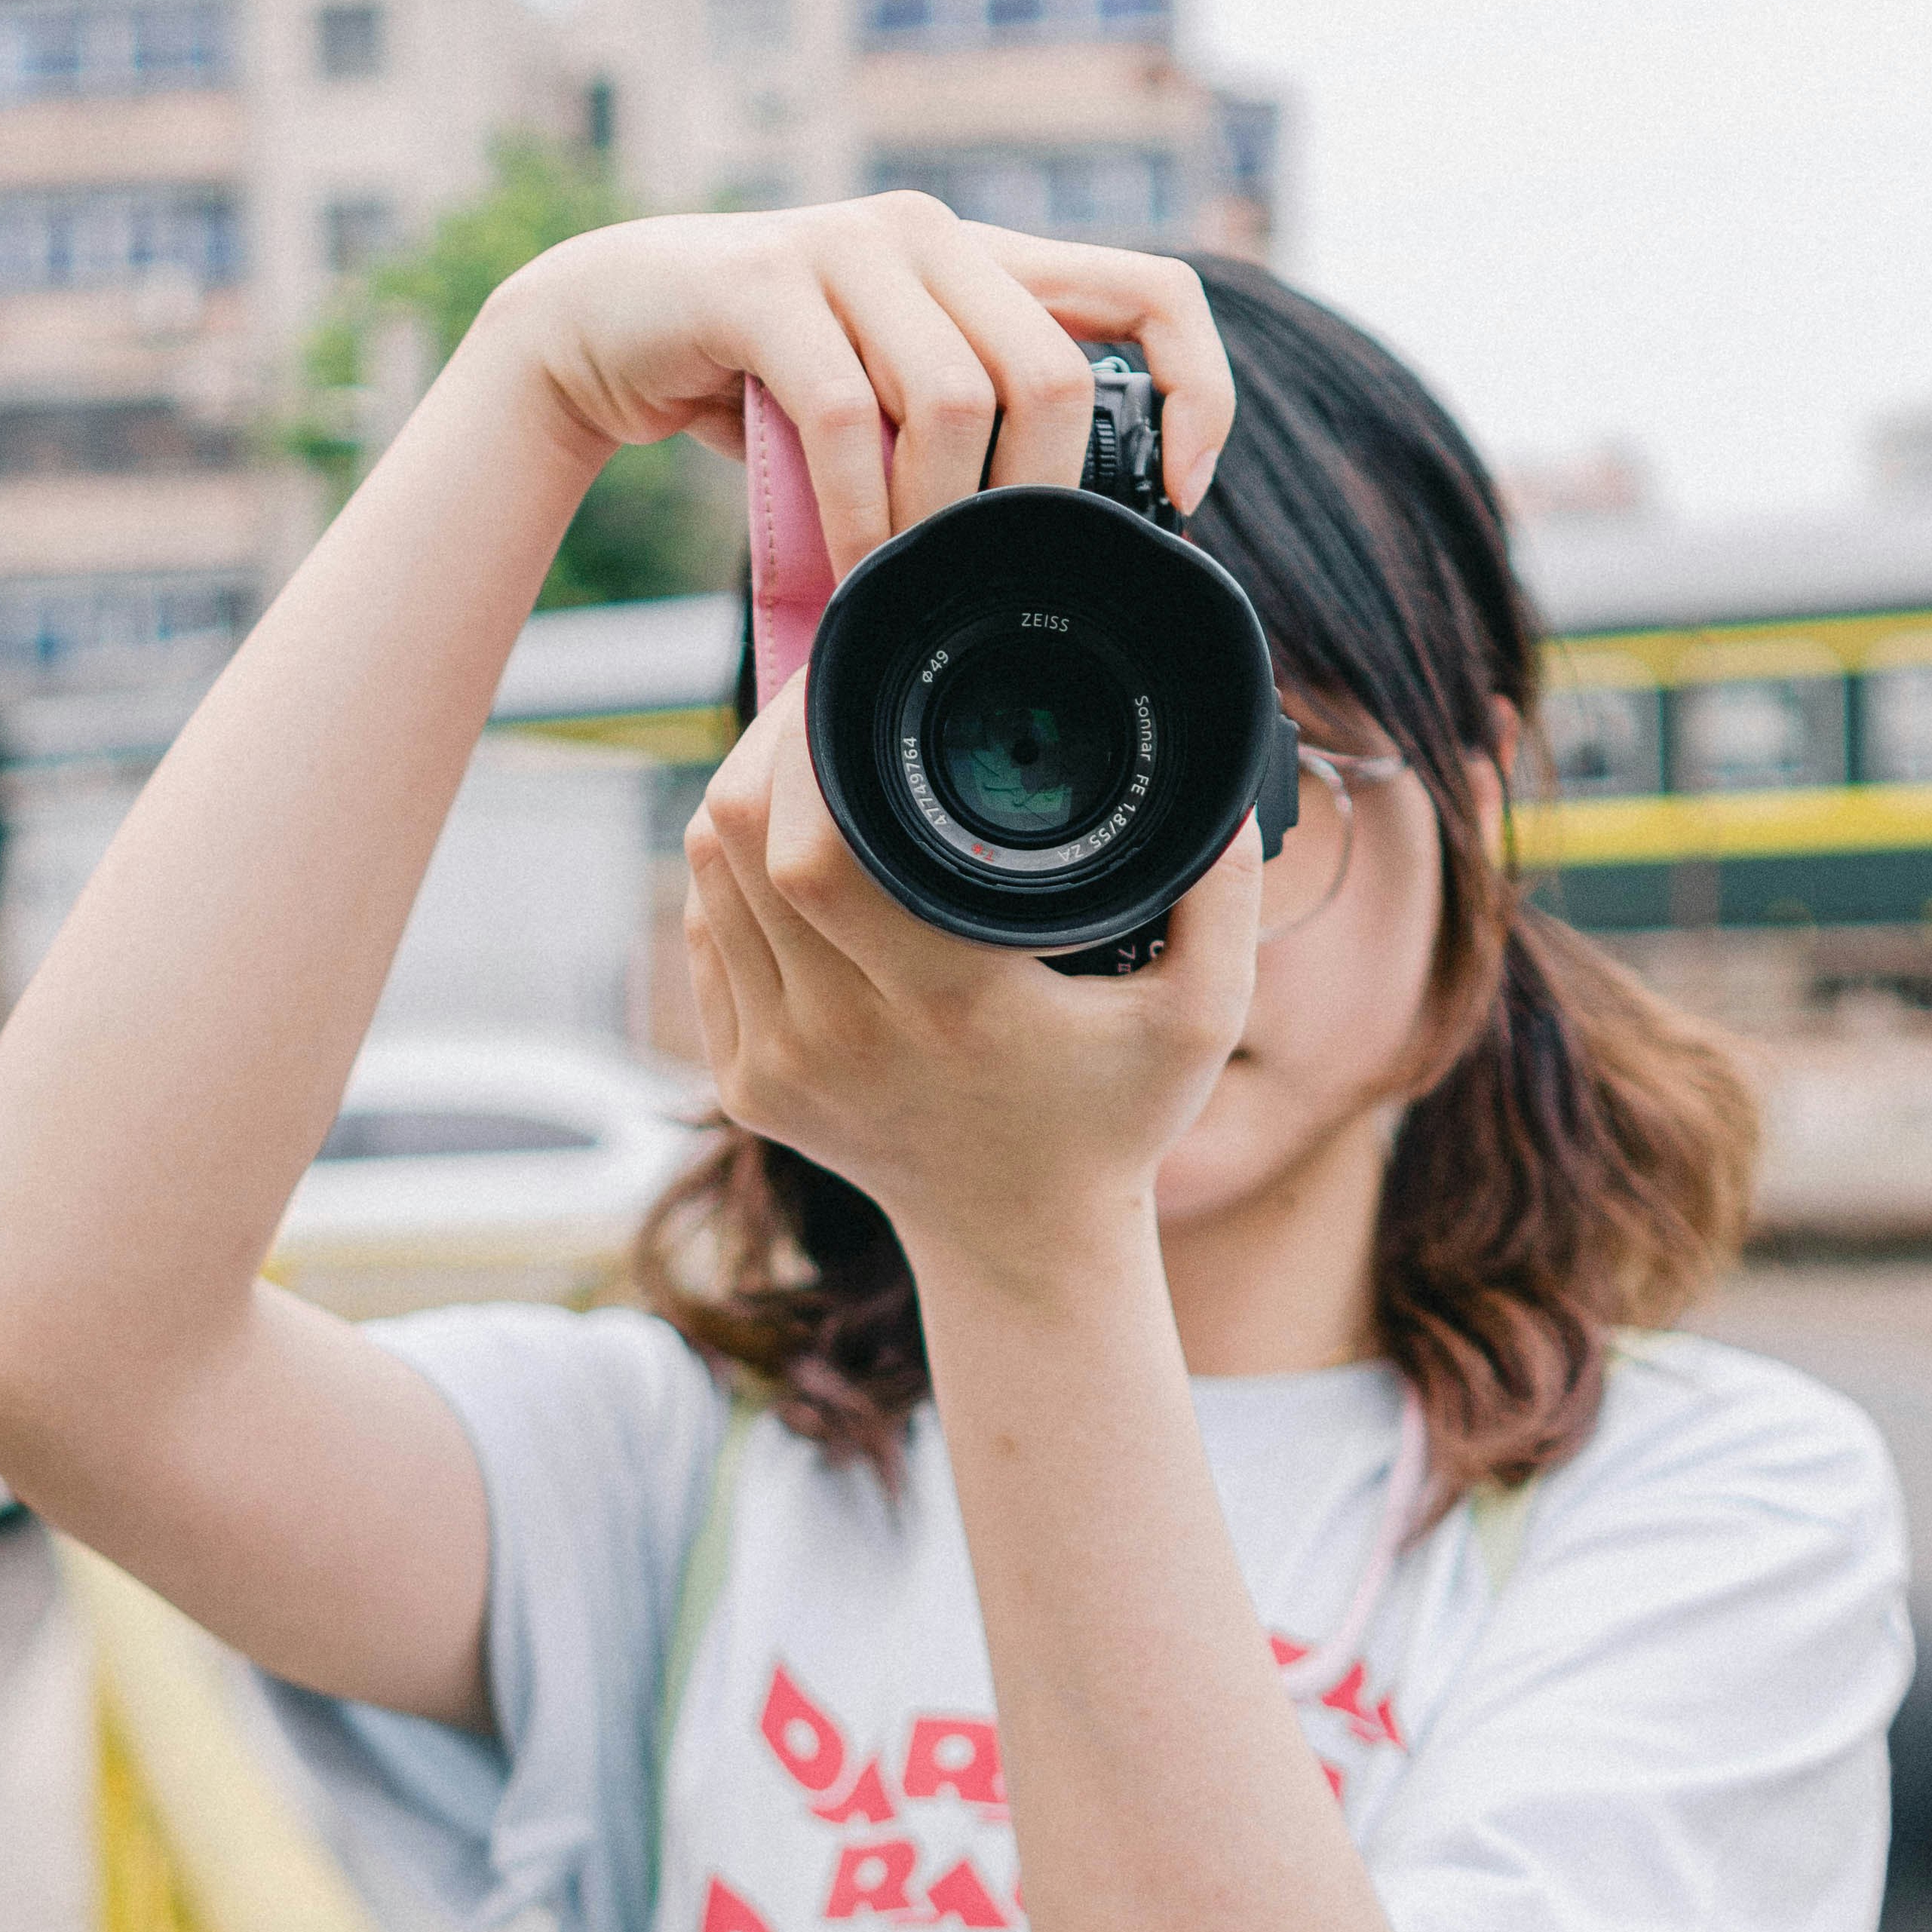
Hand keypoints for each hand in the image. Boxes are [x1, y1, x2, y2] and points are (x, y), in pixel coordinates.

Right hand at [479, 192, 1235, 563]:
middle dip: (1029, 501)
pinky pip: (845, 415)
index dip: (1197, 388)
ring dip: (933, 519)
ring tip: (904, 582)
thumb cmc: (760, 384)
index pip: (1154, 292)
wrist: (599, 327)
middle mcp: (929, 235)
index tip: (1181, 493)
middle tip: (986, 580)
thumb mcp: (890, 399)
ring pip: (952, 397)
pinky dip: (855, 510)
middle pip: (1048, 375)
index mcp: (986, 260)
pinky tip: (850, 566)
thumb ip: (972, 433)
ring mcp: (846, 246)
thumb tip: (1070, 553)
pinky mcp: (763, 282)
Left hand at [683, 689, 1261, 1294]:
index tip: (848, 685)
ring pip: (706, 878)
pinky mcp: (747, 1083)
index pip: (813, 849)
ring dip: (742, 802)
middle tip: (823, 699)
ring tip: (806, 759)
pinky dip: (730, 877)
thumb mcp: (1204, 1018)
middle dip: (765, 746)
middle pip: (737, 842)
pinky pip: (704, 937)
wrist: (1021, 1246)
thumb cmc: (1113, 1122)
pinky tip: (785, 848)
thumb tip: (1227, 787)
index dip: (804, 745)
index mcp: (946, 1004)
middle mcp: (842, 1035)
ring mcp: (780, 1064)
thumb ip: (1223, 894)